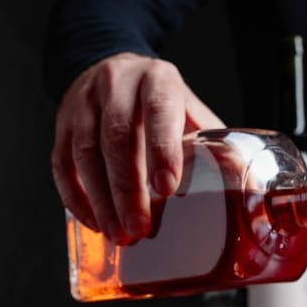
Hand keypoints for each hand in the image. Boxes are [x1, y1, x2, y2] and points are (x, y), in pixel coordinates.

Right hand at [51, 52, 223, 243]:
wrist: (117, 72)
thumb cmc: (159, 100)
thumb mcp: (189, 109)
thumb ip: (212, 142)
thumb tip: (244, 186)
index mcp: (157, 79)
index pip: (159, 110)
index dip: (162, 149)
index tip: (166, 188)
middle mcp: (117, 86)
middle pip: (117, 138)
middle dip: (128, 189)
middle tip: (139, 228)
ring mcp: (83, 103)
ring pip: (84, 153)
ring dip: (101, 200)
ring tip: (117, 234)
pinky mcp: (62, 124)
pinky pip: (62, 164)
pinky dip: (75, 197)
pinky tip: (93, 221)